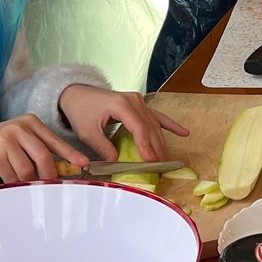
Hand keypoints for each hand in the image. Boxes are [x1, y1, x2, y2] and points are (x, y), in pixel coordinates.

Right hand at [0, 114, 91, 183]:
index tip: (83, 164)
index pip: (54, 140)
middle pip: (43, 156)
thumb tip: (62, 170)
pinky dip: (14, 184)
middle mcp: (20, 128)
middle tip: (51, 186)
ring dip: (28, 182)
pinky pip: (12, 176)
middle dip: (49, 175)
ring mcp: (7, 139)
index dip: (70, 154)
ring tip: (25, 184)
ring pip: (28, 169)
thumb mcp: (20, 140)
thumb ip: (38, 150)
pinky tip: (10, 183)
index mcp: (30, 122)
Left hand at [58, 85, 191, 162]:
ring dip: (161, 142)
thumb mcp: (87, 132)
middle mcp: (134, 101)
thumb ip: (103, 147)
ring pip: (155, 124)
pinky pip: (157, 116)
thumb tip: (117, 162)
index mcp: (121, 105)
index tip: (151, 162)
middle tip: (160, 166)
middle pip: (150, 128)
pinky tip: (184, 133)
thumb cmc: (81, 111)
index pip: (139, 129)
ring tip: (166, 159)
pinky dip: (170, 125)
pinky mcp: (139, 104)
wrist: (77, 94)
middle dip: (156, 148)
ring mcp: (138, 101)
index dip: (146, 147)